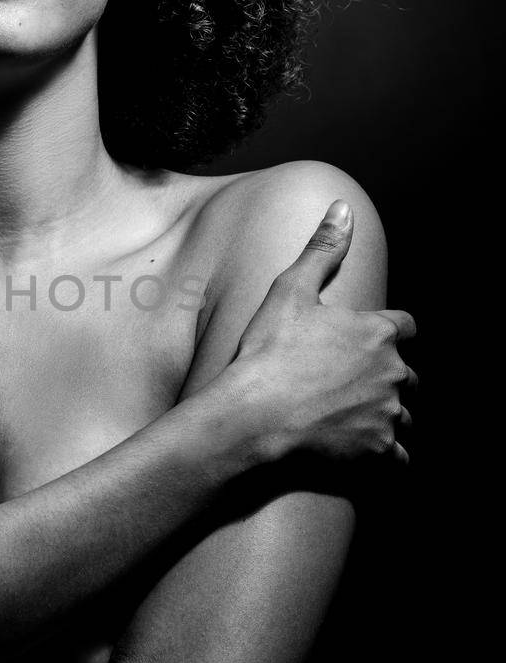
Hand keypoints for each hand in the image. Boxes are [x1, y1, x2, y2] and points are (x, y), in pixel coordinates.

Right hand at [234, 202, 416, 463]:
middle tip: (353, 381)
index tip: (373, 339)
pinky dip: (387, 453)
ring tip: (357, 416)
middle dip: (388, 375)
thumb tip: (343, 207)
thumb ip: (322, 249)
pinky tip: (368, 451)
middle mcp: (392, 372)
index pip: (406, 327)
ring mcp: (387, 412)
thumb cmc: (268, 352)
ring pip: (404, 413)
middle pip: (408, 373)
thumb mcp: (289, 290)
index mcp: (377, 332)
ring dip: (388, 413)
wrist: (254, 417)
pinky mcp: (378, 448)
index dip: (390, 331)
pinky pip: (397, 455)